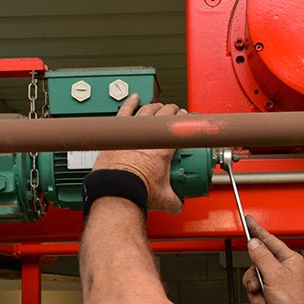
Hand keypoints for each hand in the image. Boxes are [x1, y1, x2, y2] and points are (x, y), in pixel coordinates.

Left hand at [93, 94, 187, 213]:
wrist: (116, 192)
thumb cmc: (136, 192)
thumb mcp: (163, 198)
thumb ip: (174, 201)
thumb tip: (177, 205)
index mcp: (164, 150)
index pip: (179, 129)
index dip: (186, 122)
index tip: (187, 121)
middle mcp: (149, 138)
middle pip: (165, 116)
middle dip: (173, 112)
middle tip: (176, 113)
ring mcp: (132, 133)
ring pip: (147, 111)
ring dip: (156, 106)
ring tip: (160, 106)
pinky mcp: (117, 134)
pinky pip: (125, 111)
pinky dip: (130, 103)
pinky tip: (134, 98)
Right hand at [242, 216, 303, 303]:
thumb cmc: (297, 303)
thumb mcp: (275, 275)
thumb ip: (262, 257)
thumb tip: (253, 244)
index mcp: (288, 260)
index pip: (268, 240)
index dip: (257, 230)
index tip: (249, 221)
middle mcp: (283, 271)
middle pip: (256, 267)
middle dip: (254, 282)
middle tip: (258, 287)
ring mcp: (278, 285)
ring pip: (255, 285)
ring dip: (257, 298)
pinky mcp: (274, 299)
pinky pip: (257, 298)